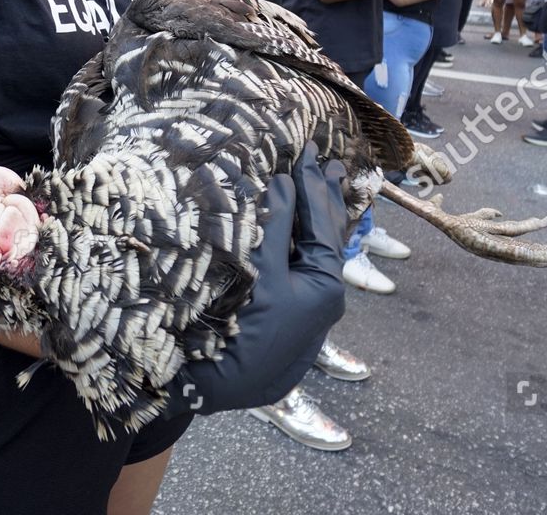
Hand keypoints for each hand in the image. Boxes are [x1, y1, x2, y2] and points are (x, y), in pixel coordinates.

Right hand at [163, 142, 344, 417]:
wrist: (217, 390)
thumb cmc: (244, 332)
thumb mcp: (264, 275)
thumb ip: (278, 228)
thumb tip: (285, 183)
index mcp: (326, 288)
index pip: (324, 227)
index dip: (315, 189)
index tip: (309, 156)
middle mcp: (322, 298)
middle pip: (326, 240)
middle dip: (324, 201)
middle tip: (329, 164)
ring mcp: (304, 308)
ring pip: (312, 254)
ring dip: (310, 220)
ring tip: (317, 188)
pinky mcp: (283, 315)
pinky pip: (296, 268)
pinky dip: (295, 242)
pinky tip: (290, 232)